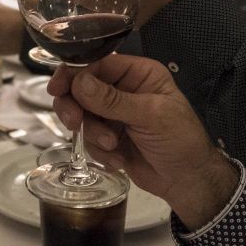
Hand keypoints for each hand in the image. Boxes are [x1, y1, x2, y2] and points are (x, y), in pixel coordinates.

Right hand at [48, 55, 238, 228]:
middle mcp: (123, 90)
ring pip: (81, 115)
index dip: (75, 74)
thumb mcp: (151, 116)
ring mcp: (114, 115)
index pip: (98, 64)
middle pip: (81, 88)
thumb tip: (78, 82)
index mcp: (138, 74)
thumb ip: (112, 100)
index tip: (57, 89)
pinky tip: (119, 160)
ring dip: (92, 133)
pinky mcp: (108, 138)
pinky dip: (99, 151)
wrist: (187, 181)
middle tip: (74, 123)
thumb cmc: (180, 140)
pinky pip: (88, 138)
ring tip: (112, 146)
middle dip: (76, 107)